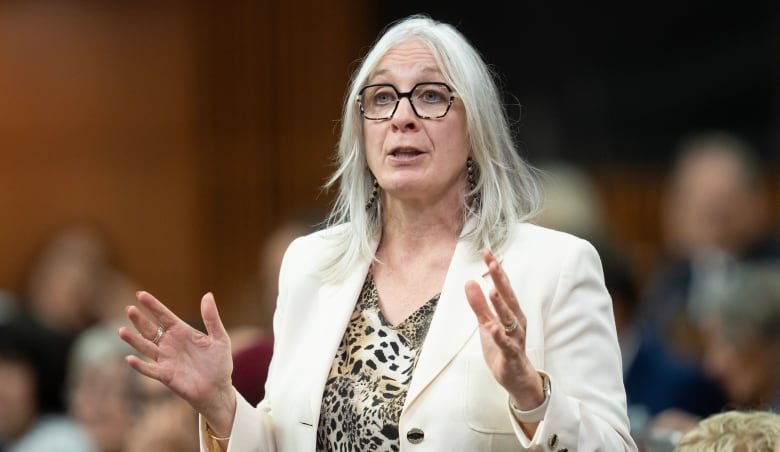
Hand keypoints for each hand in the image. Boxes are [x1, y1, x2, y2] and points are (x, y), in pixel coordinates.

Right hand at [117, 291, 235, 434]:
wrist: (218, 389)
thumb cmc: (219, 363)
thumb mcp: (220, 338)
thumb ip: (212, 318)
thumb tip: (207, 295)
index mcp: (182, 331)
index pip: (164, 315)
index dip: (152, 305)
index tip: (140, 294)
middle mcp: (170, 344)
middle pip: (150, 329)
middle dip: (139, 320)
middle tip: (129, 309)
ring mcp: (165, 360)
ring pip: (145, 347)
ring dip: (134, 340)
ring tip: (122, 331)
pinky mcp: (165, 376)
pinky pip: (150, 369)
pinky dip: (140, 365)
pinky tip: (130, 359)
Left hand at [464, 250, 543, 410]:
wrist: (517, 377)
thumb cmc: (503, 347)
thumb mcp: (487, 323)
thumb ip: (479, 305)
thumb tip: (469, 282)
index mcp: (511, 312)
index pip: (503, 287)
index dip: (496, 270)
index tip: (488, 253)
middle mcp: (516, 321)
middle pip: (508, 298)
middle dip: (500, 280)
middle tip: (493, 263)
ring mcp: (515, 338)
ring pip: (508, 319)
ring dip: (500, 305)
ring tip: (492, 291)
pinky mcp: (511, 355)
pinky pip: (506, 344)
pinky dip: (499, 336)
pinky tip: (492, 328)